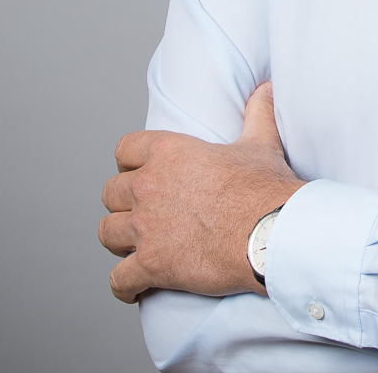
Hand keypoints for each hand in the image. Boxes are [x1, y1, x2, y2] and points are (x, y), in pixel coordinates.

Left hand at [98, 82, 304, 303]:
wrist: (270, 232)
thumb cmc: (264, 188)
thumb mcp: (260, 142)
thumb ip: (257, 112)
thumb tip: (266, 88)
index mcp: (168, 151)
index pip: (124, 149)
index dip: (129, 161)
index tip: (137, 172)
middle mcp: (148, 185)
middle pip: (110, 192)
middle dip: (122, 203)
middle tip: (140, 212)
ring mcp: (145, 227)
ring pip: (106, 233)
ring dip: (118, 240)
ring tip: (131, 247)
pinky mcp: (151, 264)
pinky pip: (119, 280)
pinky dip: (124, 287)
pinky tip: (134, 288)